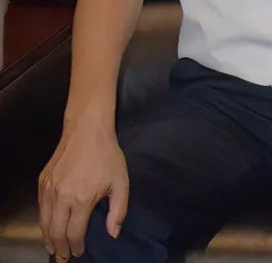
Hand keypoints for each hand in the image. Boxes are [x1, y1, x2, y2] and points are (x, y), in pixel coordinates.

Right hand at [38, 121, 128, 259]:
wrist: (87, 131)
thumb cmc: (107, 155)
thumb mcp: (121, 181)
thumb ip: (118, 210)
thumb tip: (113, 233)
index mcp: (82, 198)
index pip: (74, 232)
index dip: (77, 246)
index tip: (80, 253)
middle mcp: (61, 197)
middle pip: (55, 232)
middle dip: (59, 248)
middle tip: (63, 258)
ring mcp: (49, 189)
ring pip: (44, 222)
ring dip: (48, 238)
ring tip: (53, 249)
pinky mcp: (42, 182)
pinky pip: (40, 209)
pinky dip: (43, 222)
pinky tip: (48, 227)